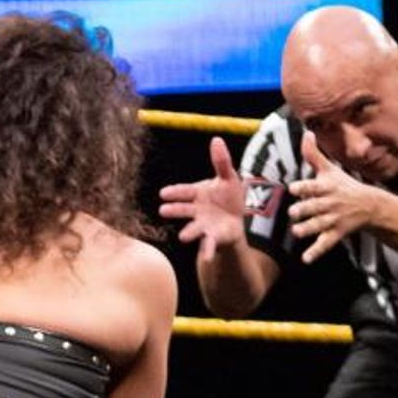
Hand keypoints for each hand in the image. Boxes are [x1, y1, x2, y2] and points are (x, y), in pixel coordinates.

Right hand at [160, 136, 248, 264]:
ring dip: (189, 232)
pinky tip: (207, 258)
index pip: (185, 191)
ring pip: (194, 228)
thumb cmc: (227, 197)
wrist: (234, 220)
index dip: (175, 192)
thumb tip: (216, 139)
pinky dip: (207, 251)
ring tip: (183, 237)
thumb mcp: (228, 177)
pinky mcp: (213, 238)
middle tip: (163, 210)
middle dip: (175, 210)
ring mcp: (203, 225)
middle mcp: (197, 211)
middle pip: (184, 210)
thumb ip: (221, 161)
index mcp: (198, 194)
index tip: (163, 193)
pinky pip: (209, 245)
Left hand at [287, 134, 381, 263]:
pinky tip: (305, 259)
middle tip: (293, 212)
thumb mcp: (330, 170)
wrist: (370, 206)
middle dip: (304, 210)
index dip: (304, 188)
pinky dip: (316, 252)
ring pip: (319, 226)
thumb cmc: (343, 185)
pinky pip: (325, 244)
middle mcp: (330, 203)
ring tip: (297, 232)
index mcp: (327, 187)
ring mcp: (334, 219)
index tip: (293, 188)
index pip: (313, 187)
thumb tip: (307, 132)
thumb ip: (314, 154)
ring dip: (308, 229)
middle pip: (315, 207)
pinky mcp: (336, 234)